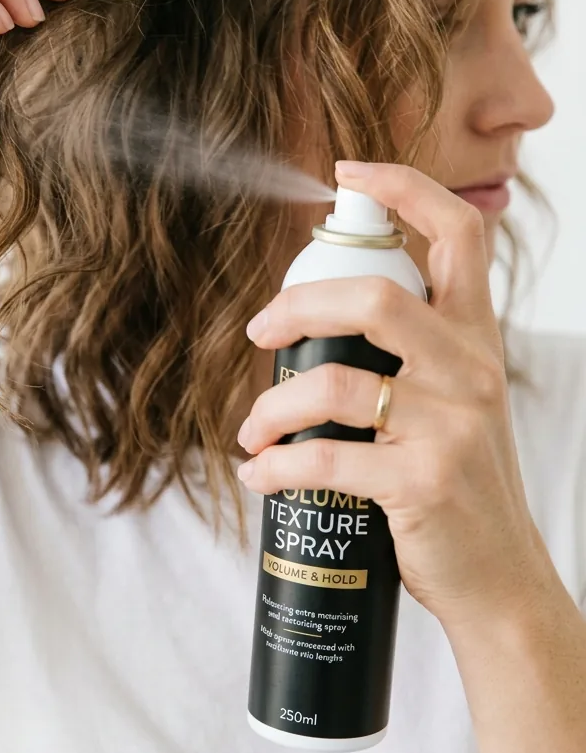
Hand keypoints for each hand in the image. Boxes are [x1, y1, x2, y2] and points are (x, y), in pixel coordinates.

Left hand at [236, 160, 555, 630]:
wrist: (500, 581)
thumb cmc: (462, 484)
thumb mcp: (458, 401)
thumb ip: (417, 351)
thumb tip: (326, 310)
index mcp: (478, 338)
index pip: (459, 233)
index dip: (404, 188)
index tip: (347, 171)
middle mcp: (471, 370)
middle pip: (374, 297)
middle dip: (297, 305)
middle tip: (259, 332)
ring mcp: (451, 427)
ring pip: (335, 383)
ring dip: (272, 406)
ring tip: (252, 430)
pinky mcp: (424, 482)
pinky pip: (325, 459)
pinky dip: (275, 465)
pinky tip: (258, 474)